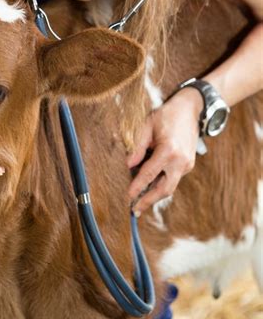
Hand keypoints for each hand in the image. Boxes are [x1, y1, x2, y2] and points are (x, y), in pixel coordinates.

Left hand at [127, 88, 201, 214]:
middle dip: (149, 201)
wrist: (190, 109)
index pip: (149, 174)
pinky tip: (150, 186)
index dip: (137, 187)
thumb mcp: (147, 126)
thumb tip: (128, 166)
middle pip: (164, 189)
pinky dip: (161, 184)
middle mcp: (180, 161)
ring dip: (155, 195)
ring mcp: (187, 164)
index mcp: (169, 150)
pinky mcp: (189, 164)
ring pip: (170, 186)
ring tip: (140, 202)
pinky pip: (173, 178)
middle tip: (134, 210)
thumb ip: (137, 147)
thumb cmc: (166, 115)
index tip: (127, 197)